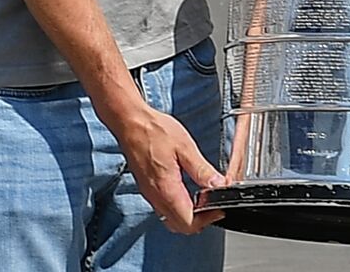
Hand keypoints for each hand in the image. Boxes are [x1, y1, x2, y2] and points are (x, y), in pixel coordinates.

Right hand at [116, 102, 226, 233]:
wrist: (130, 123)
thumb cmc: (154, 131)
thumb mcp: (185, 147)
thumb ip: (202, 170)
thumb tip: (219, 185)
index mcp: (166, 188)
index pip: (188, 223)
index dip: (207, 219)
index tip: (219, 208)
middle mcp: (156, 196)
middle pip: (180, 226)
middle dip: (200, 221)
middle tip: (214, 205)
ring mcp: (150, 194)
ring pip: (171, 219)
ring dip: (189, 216)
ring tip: (204, 199)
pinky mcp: (147, 188)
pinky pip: (164, 208)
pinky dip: (179, 208)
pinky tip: (188, 192)